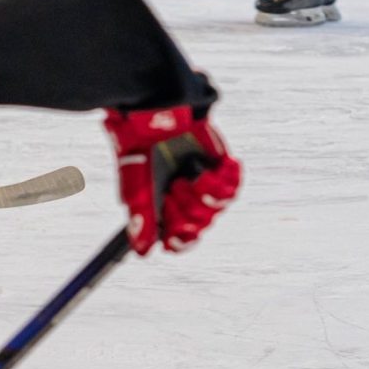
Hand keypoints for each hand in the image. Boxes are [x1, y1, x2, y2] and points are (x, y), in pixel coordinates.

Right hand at [104, 105, 240, 254]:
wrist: (156, 116)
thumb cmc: (140, 150)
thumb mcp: (138, 189)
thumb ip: (142, 220)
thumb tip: (143, 252)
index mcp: (163, 205)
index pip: (178, 239)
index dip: (179, 241)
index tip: (175, 236)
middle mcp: (185, 198)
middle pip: (197, 227)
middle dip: (184, 211)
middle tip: (172, 190)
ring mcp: (204, 184)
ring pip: (214, 211)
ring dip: (198, 196)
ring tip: (185, 177)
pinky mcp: (221, 169)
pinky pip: (230, 190)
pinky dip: (218, 183)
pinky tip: (207, 170)